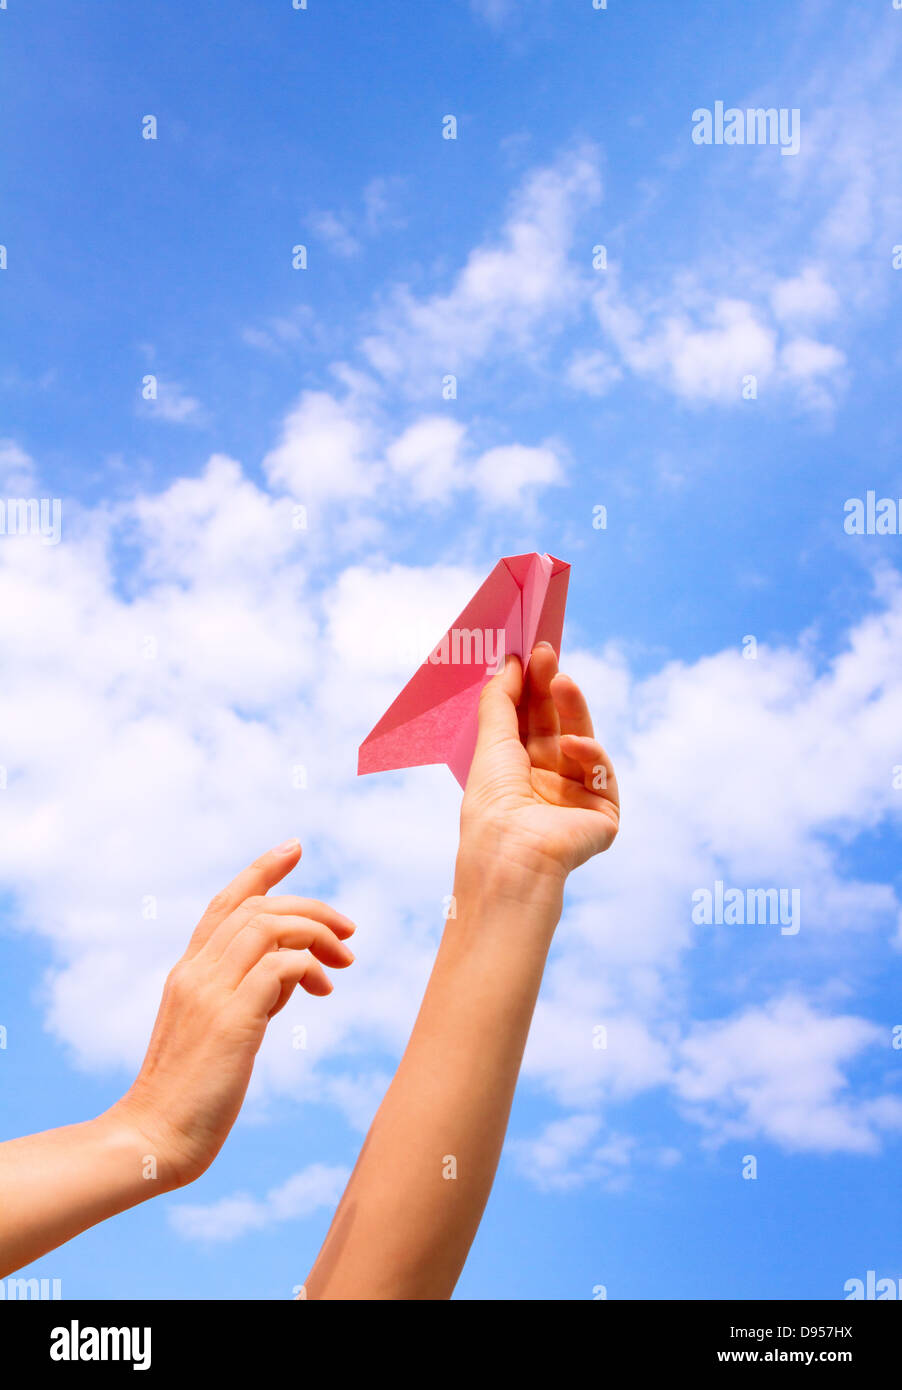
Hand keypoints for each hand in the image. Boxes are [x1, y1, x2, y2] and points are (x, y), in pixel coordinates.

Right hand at [109, 840, 355, 1188]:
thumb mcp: (221, 1032)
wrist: (152, 1141)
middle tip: (350, 929)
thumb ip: (248, 996)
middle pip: (257, 907)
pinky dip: (309, 966)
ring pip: (269, 925)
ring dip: (317, 932)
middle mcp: (195, 973)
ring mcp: (210, 993)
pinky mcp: (231, 1020)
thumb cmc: (190, 1098)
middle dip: (311, 906)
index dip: (261, 871)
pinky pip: (279, 965)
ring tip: (345, 960)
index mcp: (187, 974)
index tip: (294, 847)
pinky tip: (323, 990)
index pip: (225, 903)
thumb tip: (292, 975)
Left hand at [459, 644, 619, 899]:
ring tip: (562, 680)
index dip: (530, 687)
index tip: (531, 653)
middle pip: (556, 725)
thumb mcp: (491, 744)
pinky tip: (572, 745)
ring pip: (582, 741)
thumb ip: (501, 701)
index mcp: (516, 772)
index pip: (529, 721)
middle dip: (551, 689)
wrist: (512, 857)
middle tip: (548, 652)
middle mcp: (546, 783)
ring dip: (573, 709)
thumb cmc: (491, 807)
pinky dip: (589, 754)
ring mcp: (575, 797)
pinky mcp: (602, 813)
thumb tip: (509, 663)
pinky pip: (599, 772)